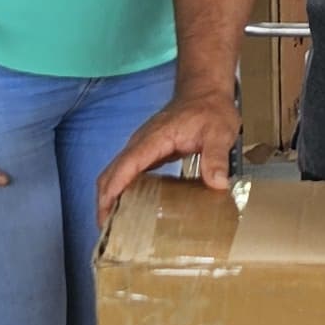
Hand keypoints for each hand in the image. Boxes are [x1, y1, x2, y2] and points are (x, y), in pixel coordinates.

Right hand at [98, 85, 240, 217]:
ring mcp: (141, 148)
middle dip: (104, 201)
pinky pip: (126, 173)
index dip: (114, 190)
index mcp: (154, 139)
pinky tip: (129, 209)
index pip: (126, 166)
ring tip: (114, 228)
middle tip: (108, 232)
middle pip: (111, 173)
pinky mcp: (146, 153)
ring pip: (115, 174)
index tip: (107, 214)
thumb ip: (216, 157)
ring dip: (109, 198)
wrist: (205, 92)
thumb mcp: (220, 132)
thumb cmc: (211, 110)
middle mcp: (141, 143)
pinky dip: (120, 191)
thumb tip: (216, 183)